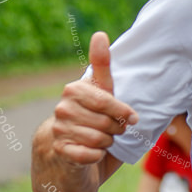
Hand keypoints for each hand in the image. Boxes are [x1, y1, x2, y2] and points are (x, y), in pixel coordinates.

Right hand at [51, 32, 138, 165]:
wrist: (70, 153)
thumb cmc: (93, 118)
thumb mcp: (102, 91)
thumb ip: (102, 64)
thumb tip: (99, 34)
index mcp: (74, 90)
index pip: (106, 101)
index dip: (122, 112)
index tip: (132, 117)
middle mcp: (62, 108)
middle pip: (106, 123)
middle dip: (116, 130)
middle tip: (113, 130)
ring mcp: (58, 130)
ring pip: (99, 140)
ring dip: (107, 143)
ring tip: (102, 140)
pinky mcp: (59, 151)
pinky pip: (89, 155)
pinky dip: (97, 157)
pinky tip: (92, 153)